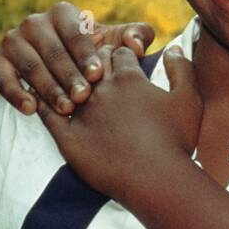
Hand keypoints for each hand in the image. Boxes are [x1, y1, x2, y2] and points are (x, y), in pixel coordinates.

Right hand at [0, 1, 154, 115]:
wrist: (68, 71)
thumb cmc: (98, 55)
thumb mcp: (119, 45)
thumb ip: (137, 37)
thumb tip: (135, 44)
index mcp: (63, 12)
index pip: (74, 32)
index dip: (86, 54)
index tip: (98, 75)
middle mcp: (34, 22)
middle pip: (52, 50)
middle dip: (68, 75)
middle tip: (83, 97)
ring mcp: (14, 40)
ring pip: (29, 65)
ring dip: (47, 88)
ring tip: (65, 109)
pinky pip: (1, 76)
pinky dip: (14, 92)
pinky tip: (31, 109)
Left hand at [36, 45, 203, 202]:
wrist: (156, 180)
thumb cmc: (176, 141)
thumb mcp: (189, 100)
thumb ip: (182, 69)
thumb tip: (173, 48)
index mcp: (130, 78)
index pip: (119, 52)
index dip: (121, 54)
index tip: (121, 60)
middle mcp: (102, 90)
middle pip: (91, 63)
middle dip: (93, 61)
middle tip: (93, 65)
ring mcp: (82, 113)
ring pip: (66, 83)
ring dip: (67, 78)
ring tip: (65, 77)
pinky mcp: (68, 137)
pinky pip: (47, 114)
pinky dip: (42, 103)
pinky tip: (38, 98)